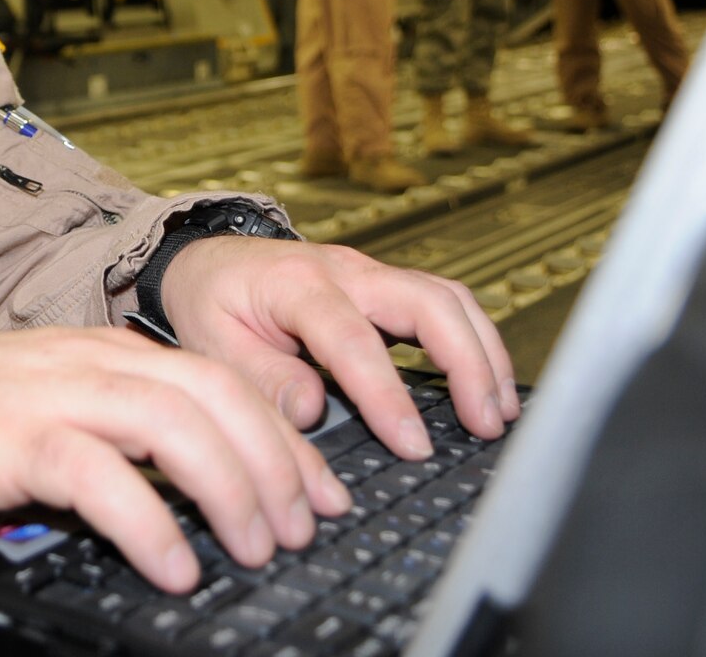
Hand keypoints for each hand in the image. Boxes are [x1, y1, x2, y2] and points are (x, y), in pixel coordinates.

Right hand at [0, 328, 353, 592]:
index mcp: (107, 350)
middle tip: (302, 528)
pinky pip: (103, 476)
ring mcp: (54, 393)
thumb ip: (117, 425)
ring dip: (232, 490)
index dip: (285, 438)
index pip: (223, 380)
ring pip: (176, 424)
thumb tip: (195, 478)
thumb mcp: (49, 403)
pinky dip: (151, 523)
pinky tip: (175, 564)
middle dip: (276, 464)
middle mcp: (91, 361)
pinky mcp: (15, 439)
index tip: (322, 492)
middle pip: (217, 395)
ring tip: (256, 547)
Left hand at [158, 237, 518, 463]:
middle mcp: (344, 271)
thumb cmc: (210, 301)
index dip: (387, 394)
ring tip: (500, 411)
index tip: (412, 443)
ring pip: (448, 298)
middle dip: (467, 363)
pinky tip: (487, 385)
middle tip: (486, 424)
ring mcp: (370, 274)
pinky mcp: (385, 286)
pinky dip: (475, 342)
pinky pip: (443, 304)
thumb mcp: (213, 344)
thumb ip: (262, 378)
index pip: (353, 340)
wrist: (205, 261)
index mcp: (296, 285)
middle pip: (427, 302)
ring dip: (483, 352)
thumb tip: (312, 410)